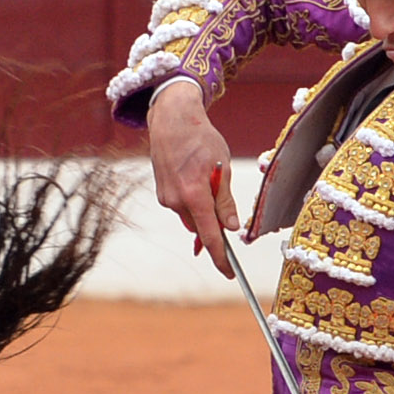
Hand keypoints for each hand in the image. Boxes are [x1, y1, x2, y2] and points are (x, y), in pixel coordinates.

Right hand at [147, 79, 237, 273]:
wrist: (171, 119)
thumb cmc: (200, 139)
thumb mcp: (222, 167)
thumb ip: (225, 201)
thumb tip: (231, 227)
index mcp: (195, 195)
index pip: (210, 237)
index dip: (221, 258)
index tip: (230, 273)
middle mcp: (176, 201)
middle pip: (201, 228)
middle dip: (214, 222)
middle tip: (223, 200)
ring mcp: (166, 198)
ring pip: (191, 217)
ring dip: (202, 208)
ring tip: (206, 176)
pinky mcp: (162, 193)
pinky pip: (182, 207)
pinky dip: (192, 200)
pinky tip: (194, 175)